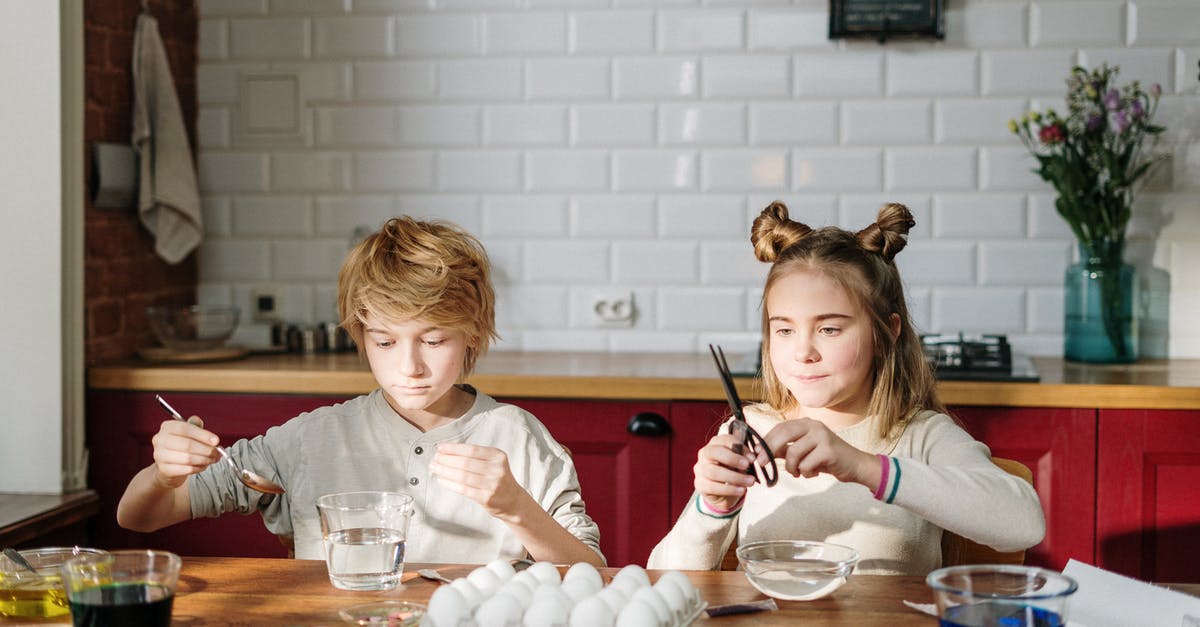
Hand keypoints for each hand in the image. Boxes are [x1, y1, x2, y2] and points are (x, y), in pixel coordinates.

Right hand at [149, 416, 220, 489]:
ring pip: (187, 458)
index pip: (186, 429)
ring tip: (212, 459)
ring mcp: (160, 455)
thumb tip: (212, 437)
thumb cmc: (182, 446)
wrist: (169, 465)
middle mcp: (160, 440)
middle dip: (206, 449)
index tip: (216, 441)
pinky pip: (186, 469)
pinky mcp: (164, 470)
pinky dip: (198, 468)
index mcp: (168, 427)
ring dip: (204, 460)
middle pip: (187, 444)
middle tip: (217, 453)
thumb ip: (199, 429)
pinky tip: (203, 466)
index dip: (203, 435)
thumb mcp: (189, 433)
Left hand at [431, 443, 528, 519]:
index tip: (440, 448)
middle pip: (465, 463)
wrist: (513, 501)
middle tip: (435, 459)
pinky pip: (463, 489)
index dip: (453, 448)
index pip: (471, 450)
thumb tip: (449, 450)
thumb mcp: (493, 462)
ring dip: (444, 471)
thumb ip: (475, 456)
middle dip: (446, 460)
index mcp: (498, 456)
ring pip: (462, 476)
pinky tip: (441, 479)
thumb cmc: (498, 479)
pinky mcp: (486, 498)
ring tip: (434, 468)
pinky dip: (449, 483)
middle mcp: (496, 469)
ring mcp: (492, 484)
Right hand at [692, 432, 756, 512]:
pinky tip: (741, 490)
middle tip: (747, 466)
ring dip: (734, 477)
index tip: (752, 457)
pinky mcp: (700, 484)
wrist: (724, 493)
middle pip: (714, 452)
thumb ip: (750, 458)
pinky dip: (729, 489)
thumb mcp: (743, 462)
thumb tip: (758, 458)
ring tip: (750, 482)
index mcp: (716, 444)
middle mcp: (704, 454)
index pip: (724, 439)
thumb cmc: (734, 471)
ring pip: (713, 471)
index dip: (739, 447)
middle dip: (732, 458)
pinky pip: (712, 487)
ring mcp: (700, 469)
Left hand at [761, 418, 877, 486]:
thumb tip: (761, 452)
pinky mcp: (829, 450)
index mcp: (806, 423)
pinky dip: (806, 473)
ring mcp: (822, 436)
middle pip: (783, 434)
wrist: (855, 465)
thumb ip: (785, 449)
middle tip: (762, 464)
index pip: (780, 428)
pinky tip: (813, 473)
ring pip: (794, 453)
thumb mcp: (804, 451)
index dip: (766, 441)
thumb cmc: (826, 458)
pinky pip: (806, 464)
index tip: (755, 453)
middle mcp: (814, 425)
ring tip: (799, 472)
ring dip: (792, 468)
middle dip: (769, 451)